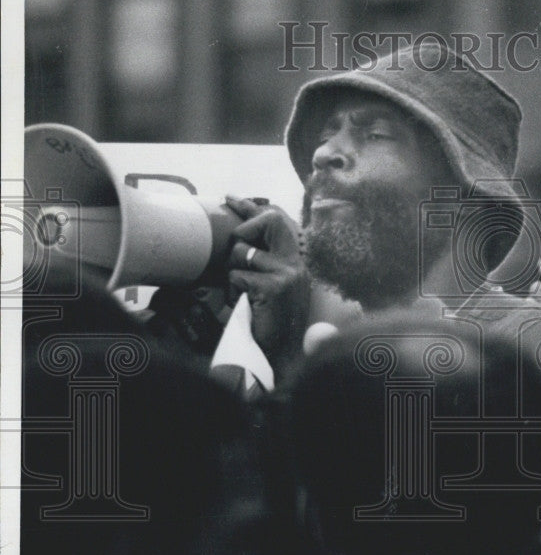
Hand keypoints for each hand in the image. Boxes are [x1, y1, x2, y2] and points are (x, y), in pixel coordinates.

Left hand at [225, 196, 310, 380]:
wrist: (282, 356)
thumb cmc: (270, 324)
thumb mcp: (269, 287)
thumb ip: (261, 265)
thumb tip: (238, 242)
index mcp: (295, 263)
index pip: (276, 222)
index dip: (251, 208)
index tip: (231, 198)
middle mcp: (296, 264)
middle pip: (270, 220)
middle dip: (246, 226)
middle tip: (235, 239)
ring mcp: (288, 274)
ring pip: (243, 253)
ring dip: (233, 273)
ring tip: (242, 294)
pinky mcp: (276, 286)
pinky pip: (238, 276)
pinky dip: (233, 292)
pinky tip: (245, 305)